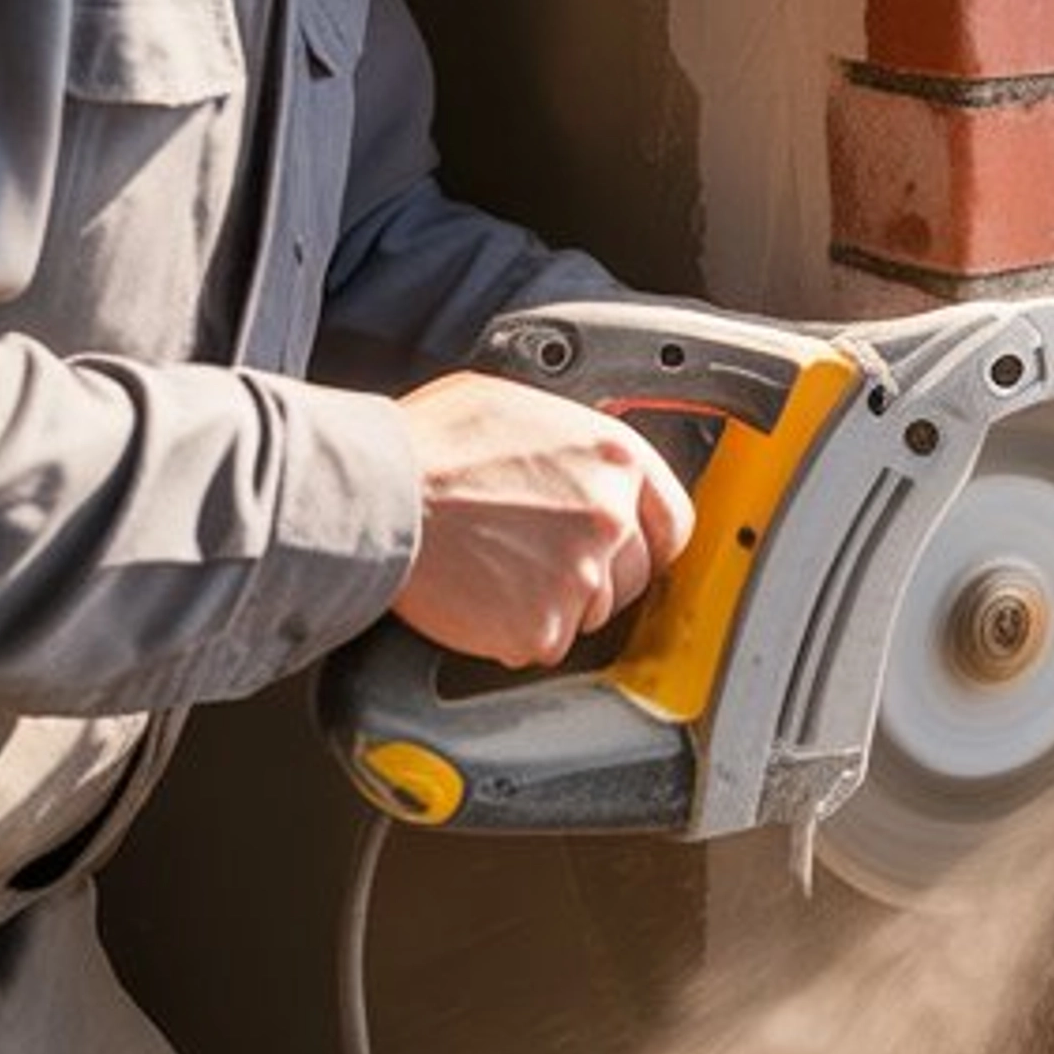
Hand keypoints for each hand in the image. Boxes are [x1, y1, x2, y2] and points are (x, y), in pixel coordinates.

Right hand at [386, 371, 693, 665]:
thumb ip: (573, 444)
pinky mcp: (542, 626)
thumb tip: (580, 460)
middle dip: (591, 576)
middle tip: (534, 561)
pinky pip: (541, 645)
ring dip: (549, 605)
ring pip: (586, 614)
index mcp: (613, 458)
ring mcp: (579, 576)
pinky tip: (480, 597)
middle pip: (632, 577)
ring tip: (496, 571)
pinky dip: (511, 633)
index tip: (630, 552)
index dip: (649, 542)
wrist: (380, 493)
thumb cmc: (431, 444)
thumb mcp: (521, 408)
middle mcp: (609, 517)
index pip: (673, 521)